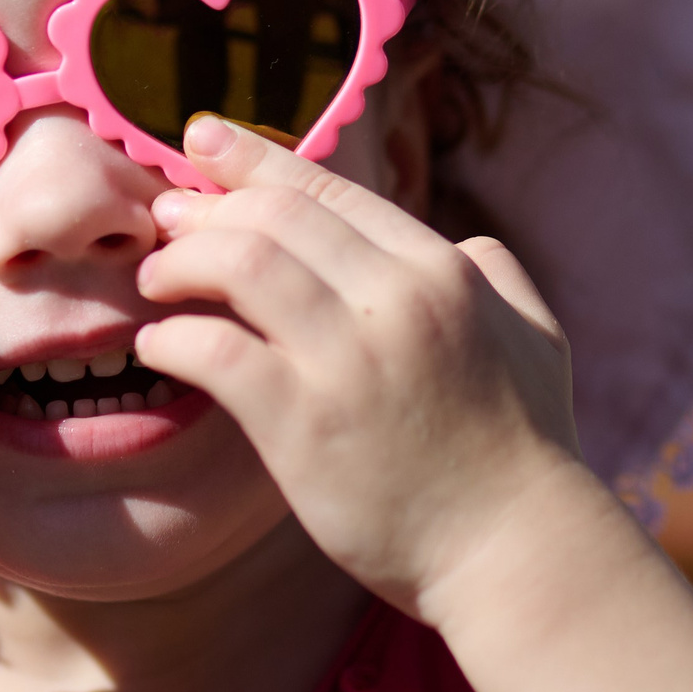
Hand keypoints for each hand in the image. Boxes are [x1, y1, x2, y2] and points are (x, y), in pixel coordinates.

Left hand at [133, 115, 598, 621]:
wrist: (518, 551)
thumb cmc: (526, 452)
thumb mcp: (537, 336)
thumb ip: (497, 276)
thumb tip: (464, 246)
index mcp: (443, 270)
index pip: (329, 189)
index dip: (255, 158)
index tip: (204, 140)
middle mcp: (396, 299)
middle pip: (274, 214)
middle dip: (206, 206)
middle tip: (165, 218)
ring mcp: (349, 359)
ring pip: (239, 264)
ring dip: (181, 263)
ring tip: (155, 282)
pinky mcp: (305, 424)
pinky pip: (214, 353)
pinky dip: (173, 339)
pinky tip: (159, 347)